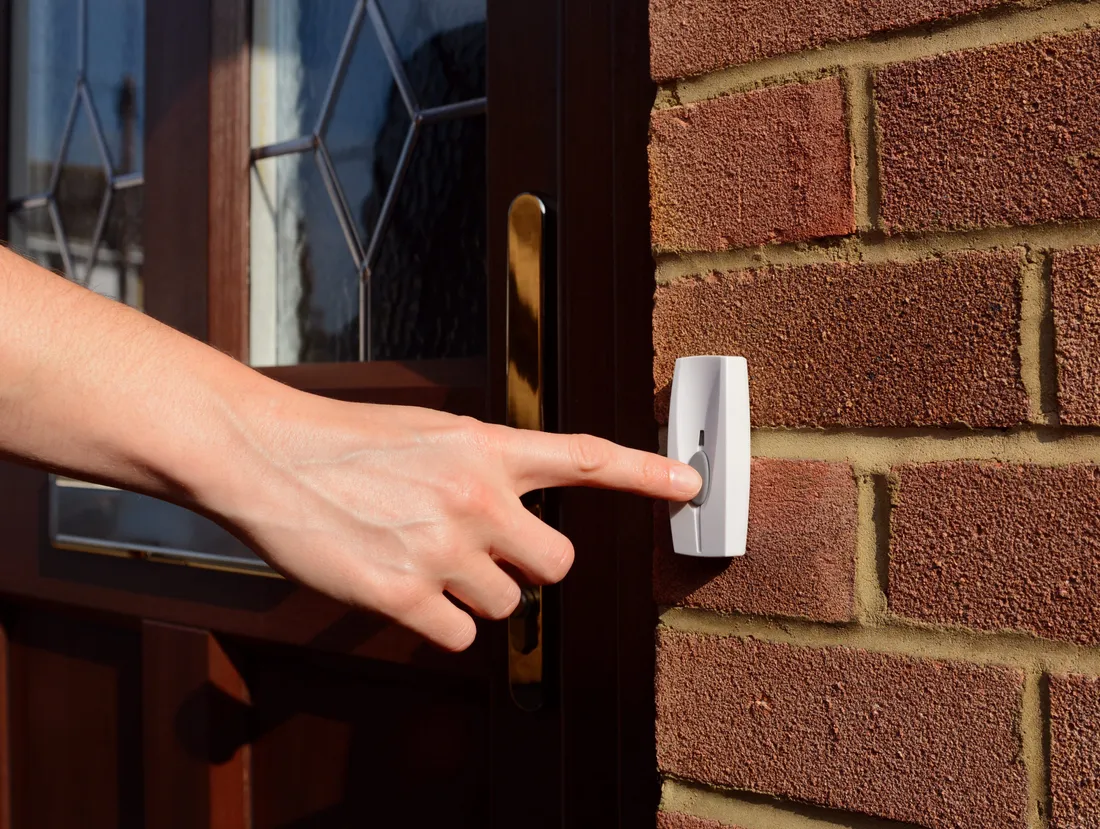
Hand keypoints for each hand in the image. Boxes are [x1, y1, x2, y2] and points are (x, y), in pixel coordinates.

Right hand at [210, 390, 701, 650]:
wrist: (269, 456)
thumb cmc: (345, 442)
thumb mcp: (429, 433)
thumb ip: (483, 466)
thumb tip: (516, 510)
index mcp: (485, 447)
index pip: (584, 457)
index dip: (645, 473)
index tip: (690, 484)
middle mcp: (477, 497)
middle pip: (558, 566)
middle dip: (532, 568)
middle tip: (489, 554)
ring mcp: (443, 548)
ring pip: (507, 605)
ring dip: (476, 593)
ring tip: (423, 557)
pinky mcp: (404, 595)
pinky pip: (461, 634)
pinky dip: (441, 621)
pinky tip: (405, 587)